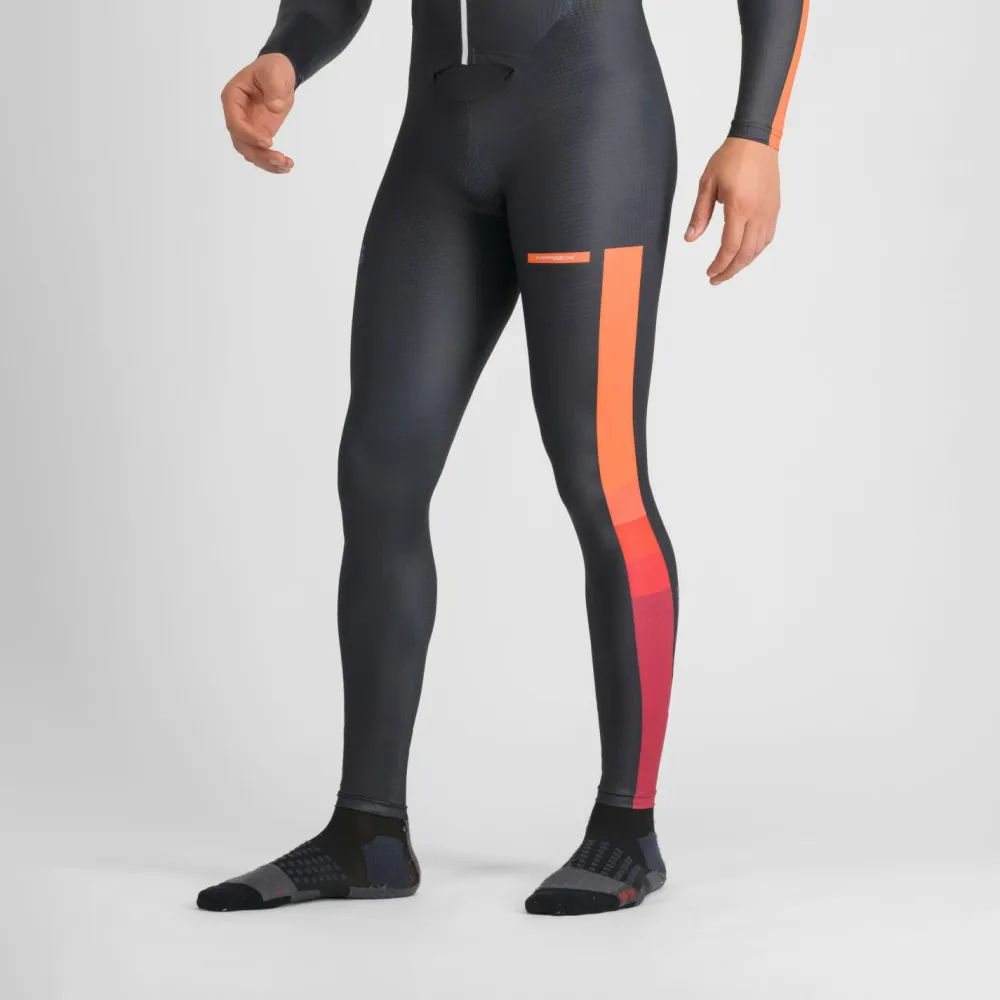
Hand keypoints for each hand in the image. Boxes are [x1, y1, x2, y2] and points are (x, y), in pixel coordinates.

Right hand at [221, 54, 295, 173]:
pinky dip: (272, 163)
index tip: (268, 141)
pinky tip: (286, 167)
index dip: (248, 135)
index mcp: (233, 98)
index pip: (234, 123)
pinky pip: (261, 153)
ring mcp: (247, 127)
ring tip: (287, 165)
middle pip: (241, 142)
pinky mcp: (259, 134)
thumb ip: (273, 87)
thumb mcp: (274, 71)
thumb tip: (274, 107)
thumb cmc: (273, 68)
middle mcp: (236, 115)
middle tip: (280, 160)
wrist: (281, 73)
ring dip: (267, 163)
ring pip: (250, 152)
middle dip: (259, 154)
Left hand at [684, 138, 780, 284]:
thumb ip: (699, 214)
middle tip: (716, 279)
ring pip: (758, 248)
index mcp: (739, 206)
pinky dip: (756, 250)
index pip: (730, 247)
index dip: (719, 264)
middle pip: (746, 254)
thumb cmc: (731, 157)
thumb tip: (690, 238)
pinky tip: (745, 254)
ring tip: (728, 269)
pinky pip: (767, 237)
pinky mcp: (774, 208)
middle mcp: (757, 212)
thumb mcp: (707, 183)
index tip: (710, 273)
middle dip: (730, 270)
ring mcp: (769, 211)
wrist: (756, 140)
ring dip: (743, 263)